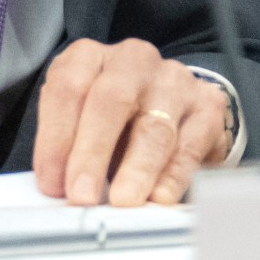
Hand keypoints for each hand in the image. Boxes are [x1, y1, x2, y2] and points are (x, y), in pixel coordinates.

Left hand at [31, 39, 230, 205]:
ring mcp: (174, 80)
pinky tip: (159, 197)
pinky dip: (172, 176)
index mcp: (90, 58)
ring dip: (136, 168)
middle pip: (111, 100)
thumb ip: (64, 151)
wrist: (168, 110)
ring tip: (122, 201)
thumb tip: (58, 191)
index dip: (56, 138)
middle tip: (82, 195)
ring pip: (154, 125)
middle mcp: (133, 60)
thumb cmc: (111, 122)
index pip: (68, 88)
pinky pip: (189, 145)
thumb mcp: (77, 123)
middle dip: (93, 152)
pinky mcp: (207, 105)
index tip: (52, 183)